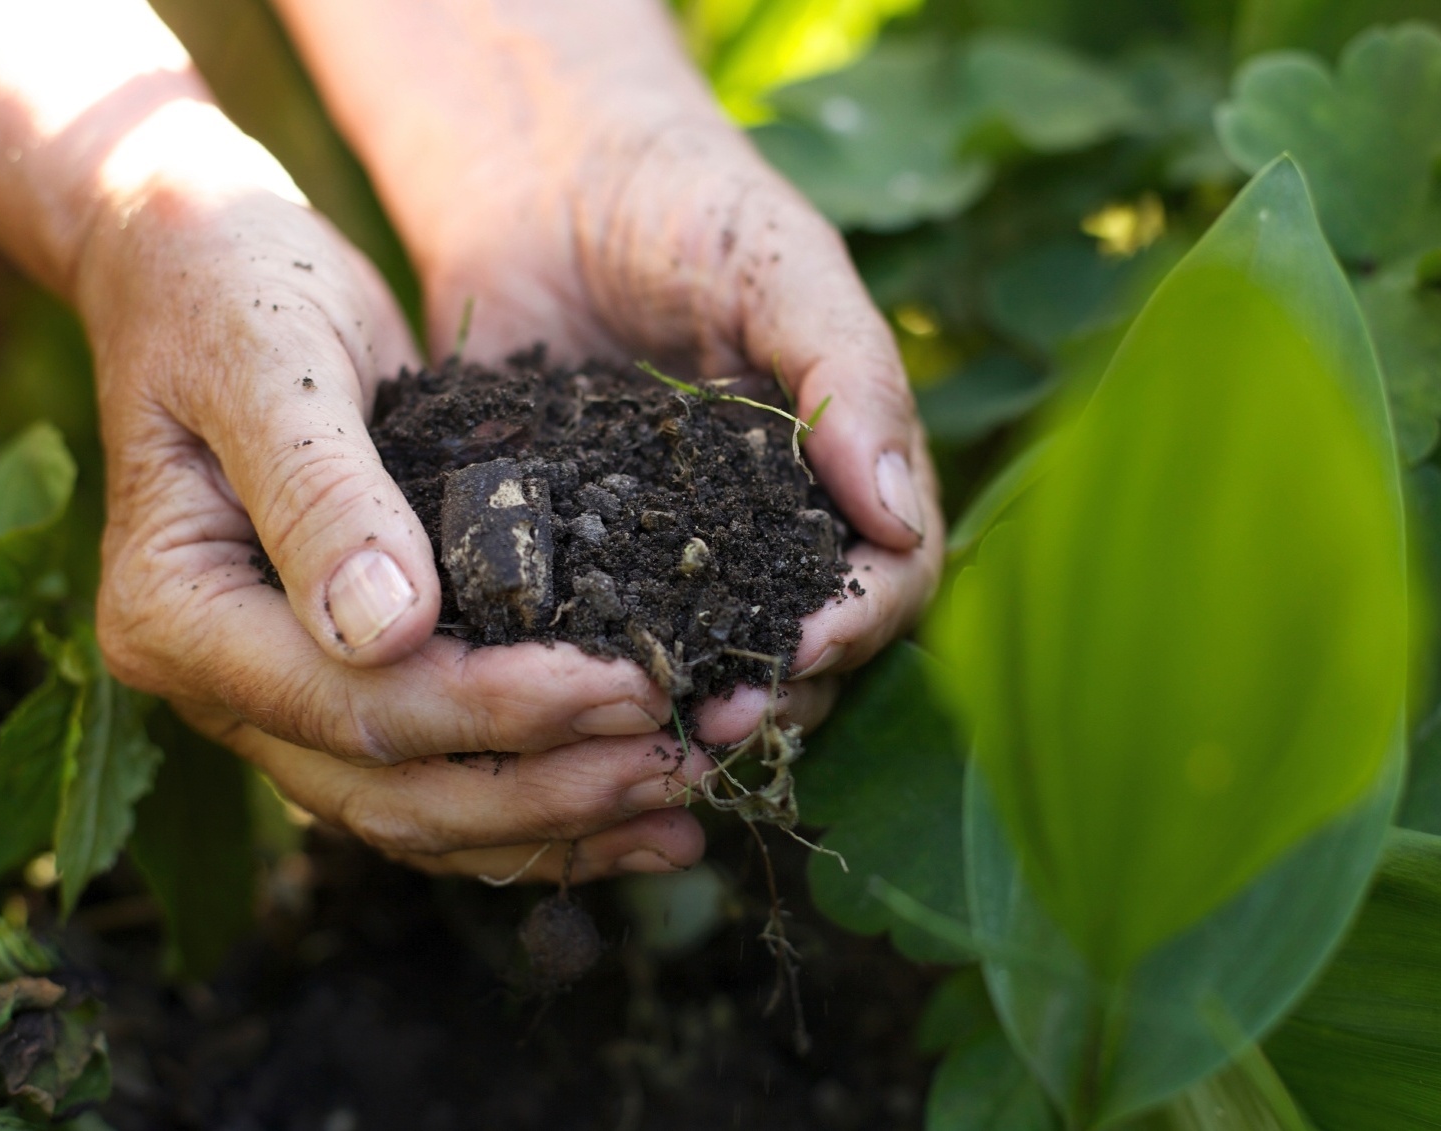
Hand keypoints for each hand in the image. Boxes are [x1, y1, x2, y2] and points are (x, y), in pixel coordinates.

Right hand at [77, 103, 718, 881]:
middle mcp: (217, 683)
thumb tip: (388, 631)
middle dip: (547, 789)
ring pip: (417, 811)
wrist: (201, 266)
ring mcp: (274, 696)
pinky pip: (435, 772)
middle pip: (390, 789)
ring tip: (683, 807)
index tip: (631, 687)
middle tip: (682, 765)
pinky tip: (635, 806)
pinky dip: (535, 800)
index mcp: (176, 613)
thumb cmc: (232, 289)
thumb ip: (321, 492)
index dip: (499, 710)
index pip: (353, 704)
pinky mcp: (340, 681)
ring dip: (555, 821)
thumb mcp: (275, 362)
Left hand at [274, 0, 945, 736]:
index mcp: (841, 471)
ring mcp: (672, 549)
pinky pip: (595, 631)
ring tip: (641, 734)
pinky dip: (586, 673)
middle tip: (708, 722)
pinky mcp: (576, 553)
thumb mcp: (781, 267)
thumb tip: (898, 518)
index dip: (859, 626)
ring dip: (684, 707)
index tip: (801, 649)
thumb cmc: (687, 202)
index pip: (889, 578)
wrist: (541, 178)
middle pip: (805, 647)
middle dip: (770, 693)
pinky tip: (554, 696)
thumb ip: (848, 376)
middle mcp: (767, 527)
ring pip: (705, 661)